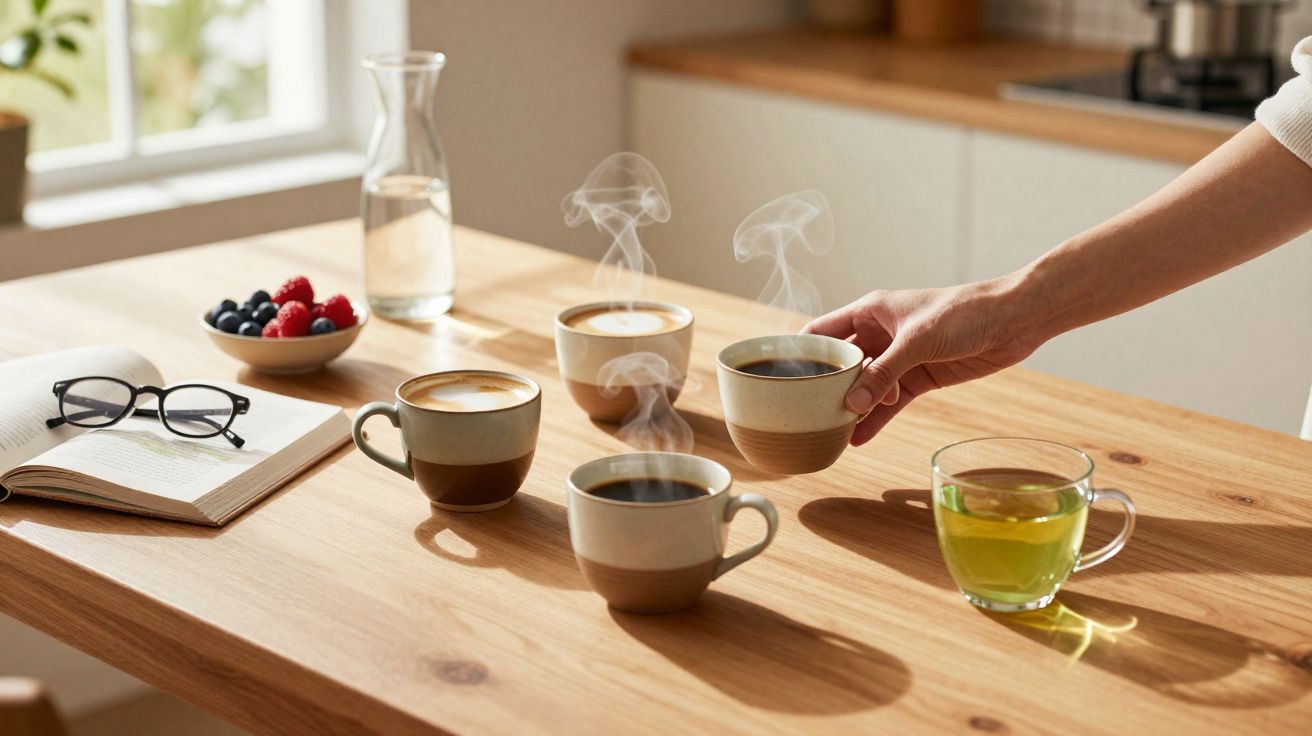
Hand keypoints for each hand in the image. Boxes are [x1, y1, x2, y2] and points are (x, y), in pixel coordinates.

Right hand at [803, 276, 1045, 445]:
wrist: (1014, 319)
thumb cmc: (965, 312)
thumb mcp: (918, 341)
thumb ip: (885, 372)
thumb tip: (853, 404)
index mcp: (870, 312)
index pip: (823, 332)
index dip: (801, 353)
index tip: (781, 378)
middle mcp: (879, 335)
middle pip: (840, 364)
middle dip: (824, 388)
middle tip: (806, 416)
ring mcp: (898, 358)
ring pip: (864, 387)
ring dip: (850, 408)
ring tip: (830, 434)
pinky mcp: (919, 378)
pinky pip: (890, 403)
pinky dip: (876, 420)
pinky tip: (859, 438)